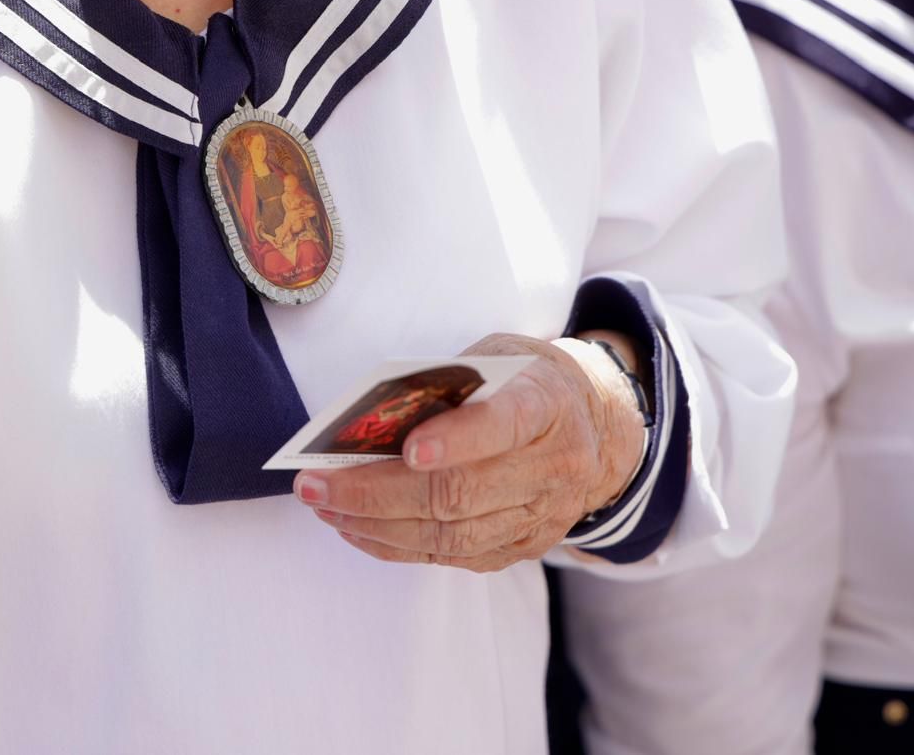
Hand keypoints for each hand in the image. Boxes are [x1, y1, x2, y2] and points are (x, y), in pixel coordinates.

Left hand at [294, 332, 648, 572]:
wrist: (599, 429)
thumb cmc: (527, 380)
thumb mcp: (499, 357)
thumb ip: (449, 382)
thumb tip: (372, 419)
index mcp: (550, 404)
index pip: (506, 424)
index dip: (459, 439)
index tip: (408, 449)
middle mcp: (554, 467)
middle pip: (462, 492)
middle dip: (378, 492)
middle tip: (315, 485)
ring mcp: (541, 515)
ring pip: (452, 533)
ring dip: (376, 524)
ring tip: (322, 507)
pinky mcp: (521, 547)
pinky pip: (452, 555)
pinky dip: (395, 544)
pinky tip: (354, 528)